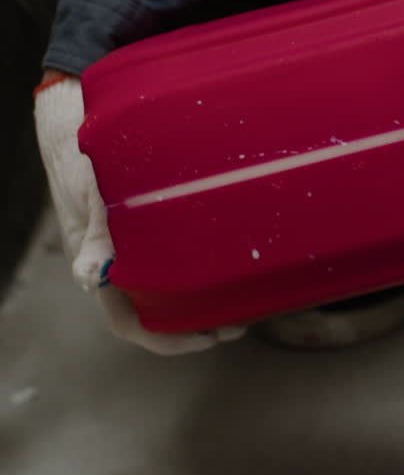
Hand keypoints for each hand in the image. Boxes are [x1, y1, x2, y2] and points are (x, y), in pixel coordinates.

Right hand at [34, 72, 243, 354]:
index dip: (168, 339)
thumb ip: (98, 232)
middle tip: (239, 326)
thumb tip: (95, 276)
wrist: (86, 135)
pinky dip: (203, 278)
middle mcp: (118, 270)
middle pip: (155, 318)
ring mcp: (136, 256)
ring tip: (244, 306)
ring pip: (169, 297)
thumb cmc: (89, 166)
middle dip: (196, 328)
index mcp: (99, 269)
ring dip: (203, 306)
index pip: (128, 322)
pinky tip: (234, 271)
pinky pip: (177, 269)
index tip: (210, 337)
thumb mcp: (95, 196)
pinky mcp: (155, 239)